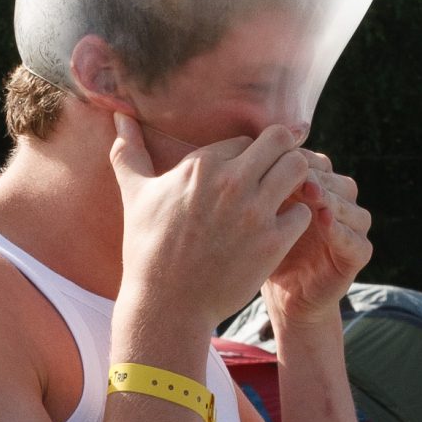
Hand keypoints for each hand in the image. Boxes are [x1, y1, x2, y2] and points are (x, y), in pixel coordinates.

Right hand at [111, 117, 314, 326]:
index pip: (245, 139)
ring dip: (296, 180)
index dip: (247, 157)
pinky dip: (296, 218)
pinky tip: (280, 230)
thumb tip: (117, 116)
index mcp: (200, 165)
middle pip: (280, 140)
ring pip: (299, 169)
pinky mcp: (272, 243)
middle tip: (275, 177)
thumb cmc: (148, 249)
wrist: (166, 305)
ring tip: (283, 197)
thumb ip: (128, 152)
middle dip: (281, 155)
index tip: (245, 175)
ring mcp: (254, 212)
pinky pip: (304, 212)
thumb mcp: (135, 195)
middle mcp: (230, 182)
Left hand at [264, 152, 371, 322]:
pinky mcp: (358, 255)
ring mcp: (353, 229)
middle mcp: (340, 205)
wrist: (283, 297)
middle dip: (314, 175)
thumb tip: (240, 152)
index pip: (314, 163)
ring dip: (330, 197)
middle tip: (294, 171)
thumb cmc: (263, 253)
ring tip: (310, 191)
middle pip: (335, 179)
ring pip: (350, 204)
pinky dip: (341, 229)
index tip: (273, 158)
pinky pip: (356, 239)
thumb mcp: (259, 217)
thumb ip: (259, 189)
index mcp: (318, 191)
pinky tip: (323, 219)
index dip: (296, 159)